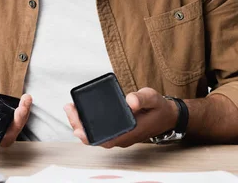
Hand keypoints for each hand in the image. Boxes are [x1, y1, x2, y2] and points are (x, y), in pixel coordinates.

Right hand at [0, 91, 32, 146]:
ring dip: (24, 111)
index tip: (16, 113)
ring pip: (17, 124)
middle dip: (21, 117)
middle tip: (24, 102)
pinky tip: (25, 98)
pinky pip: (16, 116)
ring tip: (27, 98)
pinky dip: (22, 107)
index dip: (11, 128)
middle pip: (14, 131)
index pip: (3, 138)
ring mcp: (1, 127)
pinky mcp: (4, 119)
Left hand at [64, 87, 178, 147]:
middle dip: (79, 125)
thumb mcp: (152, 98)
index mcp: (130, 132)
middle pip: (96, 138)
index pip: (105, 139)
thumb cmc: (158, 107)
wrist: (167, 115)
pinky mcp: (117, 131)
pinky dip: (88, 123)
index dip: (89, 136)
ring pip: (96, 135)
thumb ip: (141, 98)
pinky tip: (80, 112)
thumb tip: (129, 101)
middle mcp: (123, 137)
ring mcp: (119, 135)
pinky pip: (99, 131)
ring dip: (82, 124)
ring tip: (70, 109)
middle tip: (69, 109)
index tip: (76, 128)